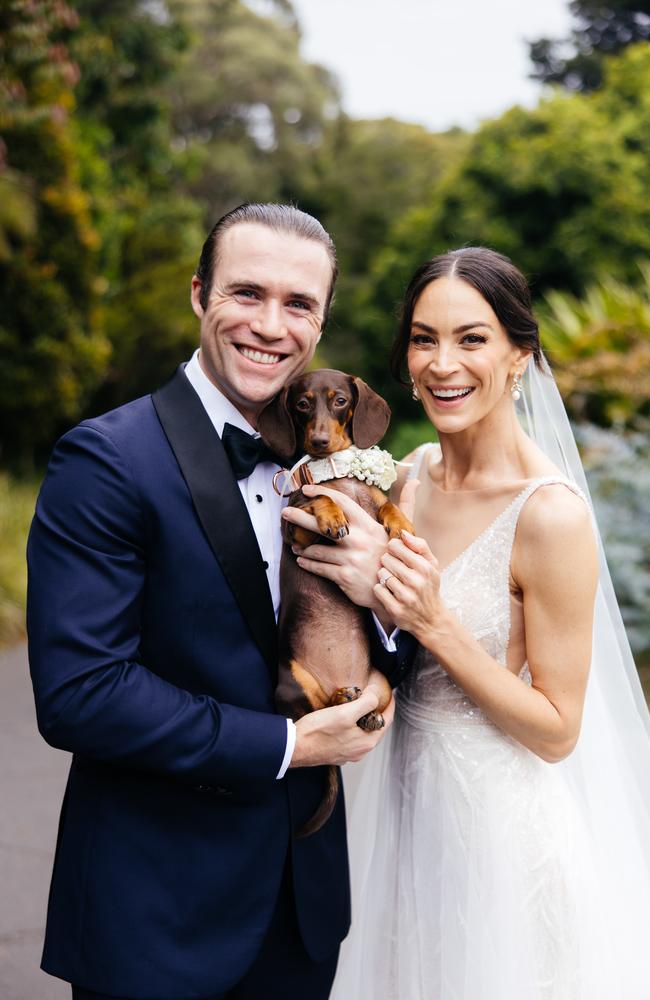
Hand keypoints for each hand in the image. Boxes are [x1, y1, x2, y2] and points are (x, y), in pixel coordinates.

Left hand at [281, 479, 419, 612]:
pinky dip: (308, 564)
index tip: (307, 489)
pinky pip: (319, 568)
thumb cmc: (396, 557)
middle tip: (285, 512)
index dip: (322, 493)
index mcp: (369, 526)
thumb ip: (405, 504)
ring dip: (303, 548)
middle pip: (322, 525)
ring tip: (295, 546)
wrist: (398, 591)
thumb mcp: (404, 530)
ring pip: (317, 550)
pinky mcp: (344, 577)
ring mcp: (351, 559)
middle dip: (300, 517)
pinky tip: (302, 561)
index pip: (342, 503)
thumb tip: (415, 480)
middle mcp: (358, 540)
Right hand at [290, 684, 394, 766]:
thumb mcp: (344, 713)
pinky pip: (351, 736)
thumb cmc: (318, 732)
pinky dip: (352, 726)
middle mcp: (360, 751)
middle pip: (375, 727)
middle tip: (374, 695)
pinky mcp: (337, 752)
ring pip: (362, 732)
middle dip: (376, 710)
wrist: (294, 748)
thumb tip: (376, 693)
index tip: (389, 693)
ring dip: (363, 718)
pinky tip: (344, 718)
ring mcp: (348, 753)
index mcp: (367, 742)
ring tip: (359, 704)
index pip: (387, 720)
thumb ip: (365, 703)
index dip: (389, 704)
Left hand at [374, 530, 445, 641]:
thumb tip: (402, 533)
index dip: (392, 548)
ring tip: (392, 580)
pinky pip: (378, 589)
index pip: (396, 546)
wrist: (431, 618)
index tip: (395, 554)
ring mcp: (405, 597)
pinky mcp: (395, 609)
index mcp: (425, 568)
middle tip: (393, 568)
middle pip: (386, 559)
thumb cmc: (428, 586)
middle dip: (387, 562)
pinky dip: (380, 589)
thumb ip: (420, 546)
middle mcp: (416, 582)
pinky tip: (388, 591)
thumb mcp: (431, 565)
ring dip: (384, 576)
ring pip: (381, 574)